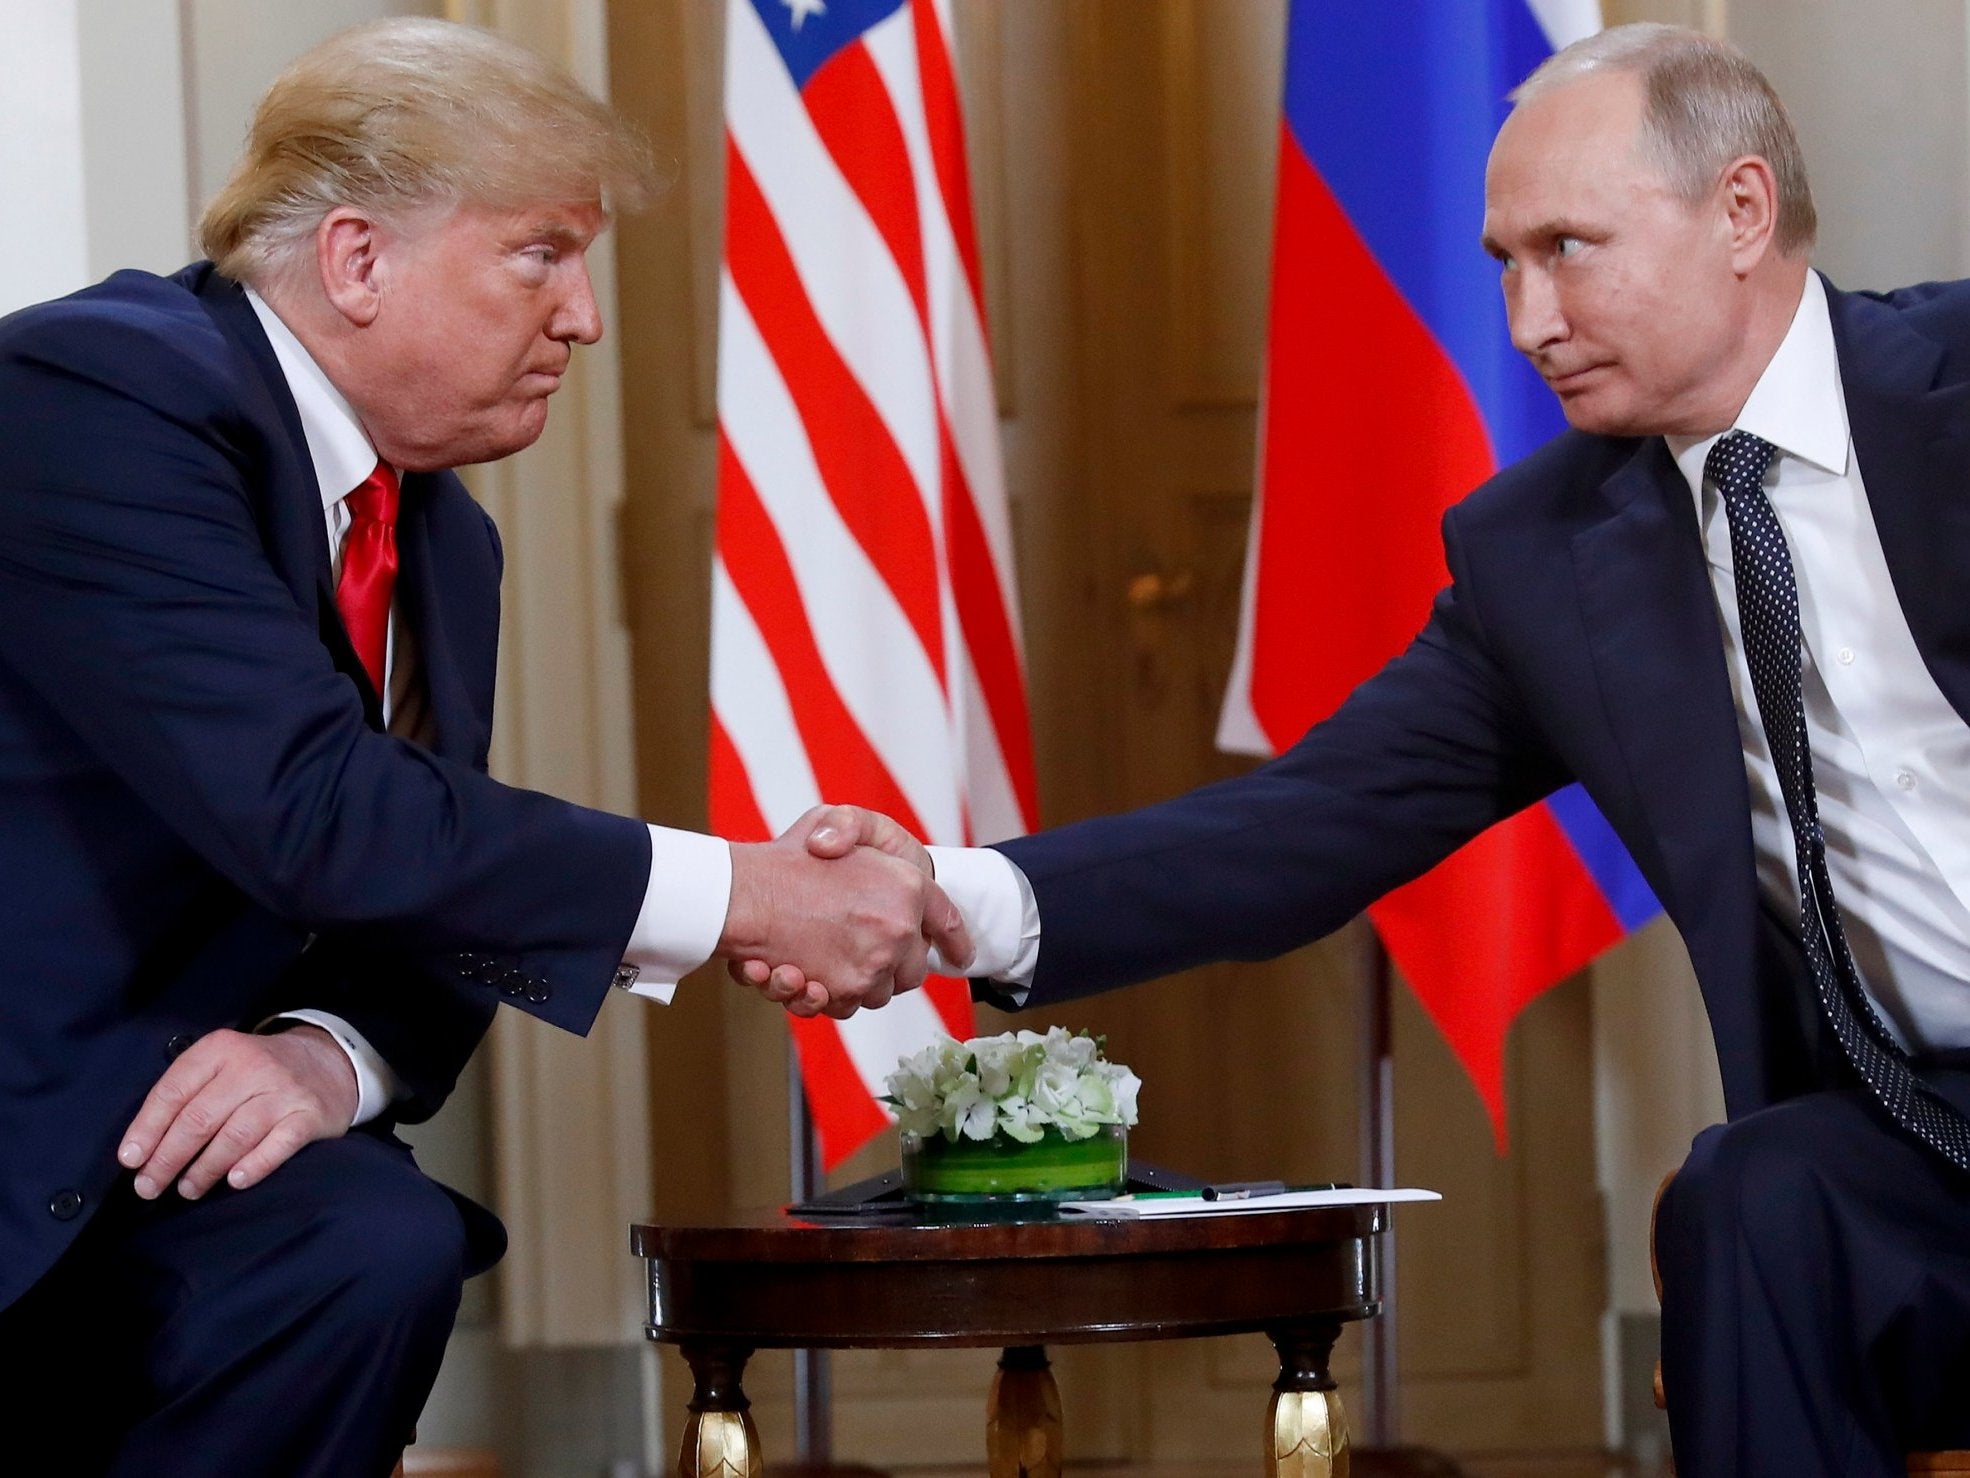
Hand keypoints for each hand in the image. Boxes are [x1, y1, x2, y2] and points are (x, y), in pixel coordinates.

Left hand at [118, 1026, 358, 1199]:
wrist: (329, 1063)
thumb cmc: (259, 1073)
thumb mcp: (222, 1065)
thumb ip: (188, 1094)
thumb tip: (143, 1148)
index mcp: (221, 1049)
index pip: (174, 1092)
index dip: (147, 1129)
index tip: (131, 1160)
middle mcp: (253, 1066)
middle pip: (199, 1119)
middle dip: (168, 1159)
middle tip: (149, 1187)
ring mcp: (284, 1091)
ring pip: (234, 1136)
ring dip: (204, 1170)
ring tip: (187, 1190)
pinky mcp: (309, 1116)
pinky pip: (277, 1146)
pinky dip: (253, 1166)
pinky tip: (234, 1182)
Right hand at [720, 806, 970, 1019]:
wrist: (739, 893)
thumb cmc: (787, 856)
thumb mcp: (833, 820)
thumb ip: (858, 830)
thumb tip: (868, 863)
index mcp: (907, 885)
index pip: (946, 920)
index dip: (955, 939)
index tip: (962, 955)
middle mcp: (899, 928)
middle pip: (913, 969)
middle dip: (895, 965)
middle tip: (862, 951)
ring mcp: (874, 963)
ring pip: (880, 991)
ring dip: (857, 983)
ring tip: (818, 963)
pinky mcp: (845, 991)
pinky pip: (847, 1006)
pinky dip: (825, 997)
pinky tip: (796, 976)